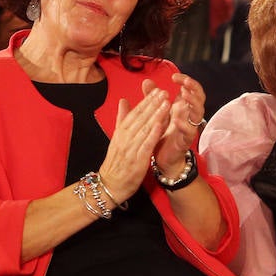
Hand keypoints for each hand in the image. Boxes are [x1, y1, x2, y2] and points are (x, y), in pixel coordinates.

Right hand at [97, 86, 170, 202]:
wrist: (109, 185)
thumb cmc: (115, 162)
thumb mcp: (116, 138)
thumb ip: (121, 119)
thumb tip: (123, 101)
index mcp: (121, 132)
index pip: (135, 113)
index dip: (147, 101)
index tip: (157, 90)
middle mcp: (125, 138)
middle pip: (140, 118)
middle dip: (153, 104)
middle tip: (164, 92)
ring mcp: (131, 149)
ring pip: (144, 129)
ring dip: (156, 115)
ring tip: (166, 103)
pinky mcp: (137, 160)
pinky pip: (146, 145)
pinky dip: (153, 134)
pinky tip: (161, 124)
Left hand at [151, 73, 205, 175]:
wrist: (163, 157)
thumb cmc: (162, 133)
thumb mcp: (156, 112)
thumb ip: (152, 97)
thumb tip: (146, 81)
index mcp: (182, 106)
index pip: (190, 89)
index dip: (186, 80)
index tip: (174, 76)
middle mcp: (189, 115)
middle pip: (199, 97)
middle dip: (193, 88)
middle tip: (184, 83)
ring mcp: (190, 126)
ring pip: (198, 112)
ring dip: (192, 102)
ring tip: (184, 95)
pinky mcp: (187, 139)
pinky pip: (190, 131)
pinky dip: (184, 124)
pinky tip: (177, 119)